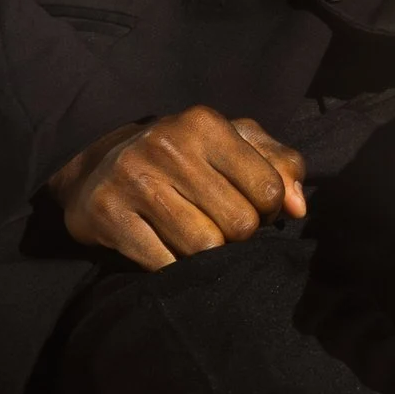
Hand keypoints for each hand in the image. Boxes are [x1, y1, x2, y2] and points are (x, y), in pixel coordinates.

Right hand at [47, 105, 307, 269]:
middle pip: (239, 224)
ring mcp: (134, 179)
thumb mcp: (231, 145)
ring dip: (206, 256)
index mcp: (204, 124)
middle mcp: (168, 146)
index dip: (268, 210)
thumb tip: (297, 207)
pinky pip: (164, 265)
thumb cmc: (182, 158)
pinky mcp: (107, 214)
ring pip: (204, 248)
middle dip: (237, 236)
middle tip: (220, 226)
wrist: (97, 169)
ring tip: (194, 238)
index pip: (268, 188)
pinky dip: (173, 269)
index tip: (250, 208)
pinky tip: (167, 251)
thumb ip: (278, 165)